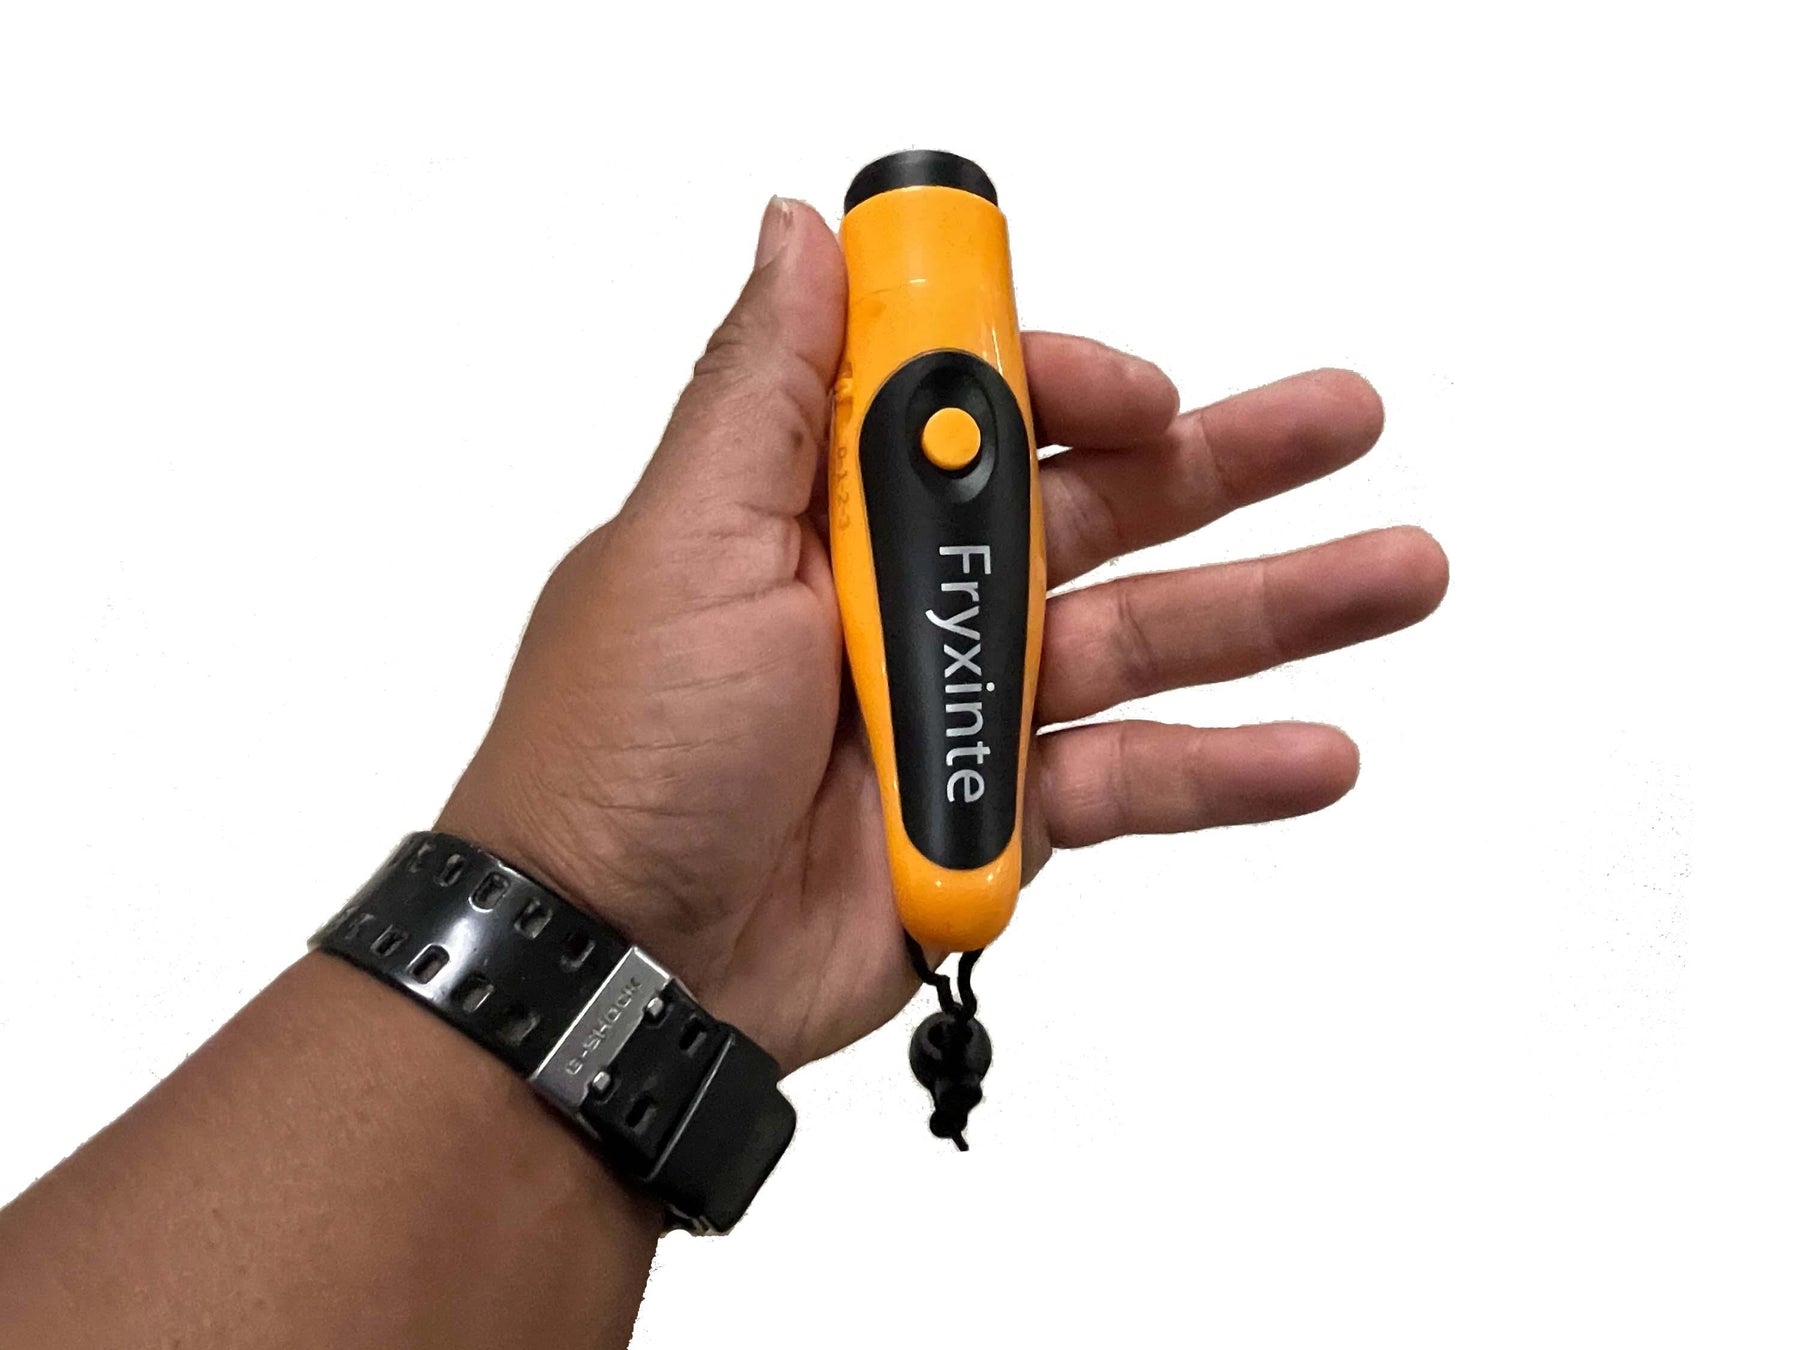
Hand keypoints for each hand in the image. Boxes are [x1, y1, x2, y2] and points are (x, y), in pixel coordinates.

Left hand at [438, 197, 1447, 1071]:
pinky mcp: (997, 813)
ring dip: (1274, 607)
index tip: (1144, 395)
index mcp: (825, 508)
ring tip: (1399, 575)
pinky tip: (1315, 754)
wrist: (621, 961)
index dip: (1067, 384)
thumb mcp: (684, 540)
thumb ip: (771, 388)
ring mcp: (959, 707)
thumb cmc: (618, 750)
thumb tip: (799, 235)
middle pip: (1093, 507)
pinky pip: (1129, 777)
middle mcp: (904, 594)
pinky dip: (1223, 769)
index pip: (974, 406)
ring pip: (1141, 635)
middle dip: (1224, 463)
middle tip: (1345, 420)